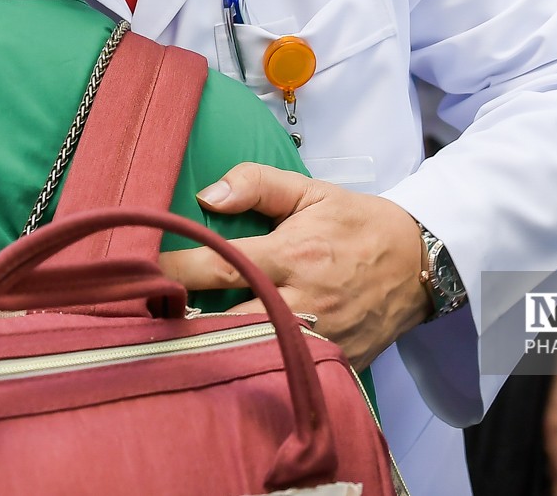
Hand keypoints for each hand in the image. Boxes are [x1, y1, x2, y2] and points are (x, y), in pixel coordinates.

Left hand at [158, 164, 433, 367]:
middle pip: (226, 322)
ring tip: (170, 350)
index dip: (172, 270)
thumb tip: (206, 195)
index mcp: (289, 254)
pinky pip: (287, 372)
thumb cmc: (357, 223)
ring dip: (213, 353)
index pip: (218, 263)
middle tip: (141, 323)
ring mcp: (318, 338)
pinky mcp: (335, 364)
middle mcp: (301, 300)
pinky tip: (223, 371)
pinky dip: (255, 371)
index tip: (134, 272)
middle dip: (184, 325)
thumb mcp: (311, 192)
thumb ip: (257, 184)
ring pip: (251, 354)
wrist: (422, 263)